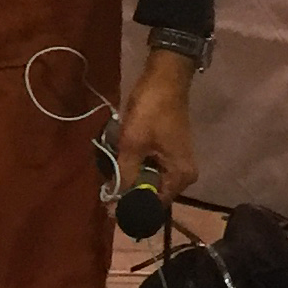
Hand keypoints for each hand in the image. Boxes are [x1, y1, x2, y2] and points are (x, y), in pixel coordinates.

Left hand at [115, 49, 200, 206]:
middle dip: (127, 190)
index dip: (131, 206)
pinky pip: (148, 166)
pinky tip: (118, 159)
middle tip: (104, 184)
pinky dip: (133, 165)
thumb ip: (124, 176)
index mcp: (180, 177)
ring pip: (147, 179)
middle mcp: (183, 175)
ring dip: (128, 176)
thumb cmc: (151, 112)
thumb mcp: (133, 145)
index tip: (108, 206)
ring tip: (109, 171)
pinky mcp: (167, 152)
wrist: (164, 80)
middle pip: (151, 192)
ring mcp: (176, 162)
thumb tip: (114, 204)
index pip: (154, 204)